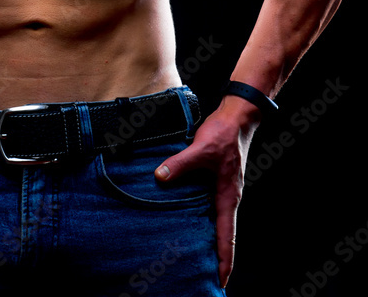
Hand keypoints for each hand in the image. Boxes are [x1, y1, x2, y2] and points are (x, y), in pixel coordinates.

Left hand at [154, 96, 260, 288]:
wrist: (237, 116)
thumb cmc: (224, 134)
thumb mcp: (201, 149)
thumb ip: (180, 164)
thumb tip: (159, 177)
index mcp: (228, 196)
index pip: (227, 236)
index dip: (224, 261)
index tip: (221, 283)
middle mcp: (227, 196)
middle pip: (222, 234)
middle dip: (216, 256)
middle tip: (205, 277)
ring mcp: (222, 188)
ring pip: (215, 220)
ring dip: (209, 238)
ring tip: (196, 256)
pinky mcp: (216, 179)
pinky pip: (209, 205)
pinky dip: (202, 218)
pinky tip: (189, 220)